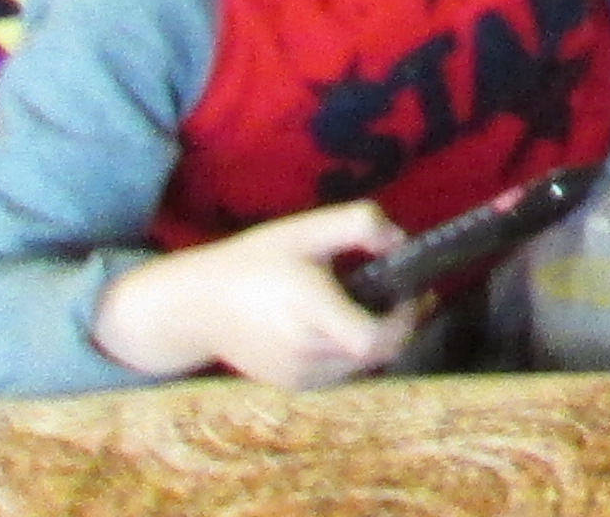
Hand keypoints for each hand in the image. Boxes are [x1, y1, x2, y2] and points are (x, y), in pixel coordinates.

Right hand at [91, 204, 416, 387]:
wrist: (197, 307)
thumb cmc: (255, 261)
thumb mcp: (306, 229)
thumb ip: (359, 224)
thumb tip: (399, 240)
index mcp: (308, 310)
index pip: (371, 338)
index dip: (405, 319)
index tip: (412, 289)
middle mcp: (303, 350)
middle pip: (377, 353)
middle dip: (404, 324)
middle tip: (411, 294)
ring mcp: (295, 374)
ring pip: (362, 366)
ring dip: (381, 339)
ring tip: (385, 306)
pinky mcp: (291, 385)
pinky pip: (341, 373)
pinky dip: (356, 352)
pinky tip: (353, 324)